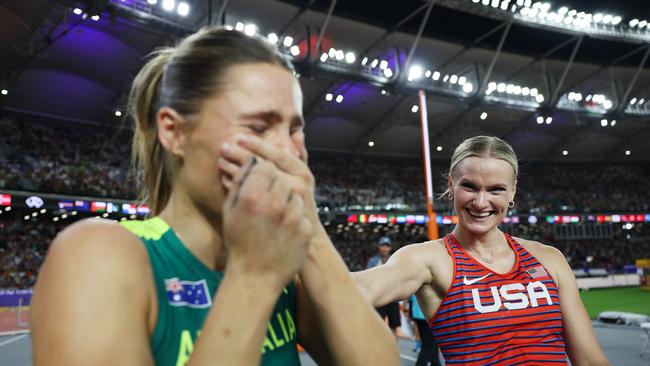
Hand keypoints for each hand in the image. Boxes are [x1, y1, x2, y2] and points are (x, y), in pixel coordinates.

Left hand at [219, 135, 319, 227]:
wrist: (306, 239)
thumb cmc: (300, 205)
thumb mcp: (303, 180)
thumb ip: (300, 157)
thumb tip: (298, 133)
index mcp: (302, 173)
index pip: (277, 154)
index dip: (258, 145)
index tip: (240, 138)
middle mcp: (296, 185)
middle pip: (264, 165)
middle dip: (242, 155)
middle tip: (224, 147)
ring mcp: (284, 201)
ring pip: (256, 180)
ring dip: (235, 169)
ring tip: (220, 161)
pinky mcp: (274, 214)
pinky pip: (250, 197)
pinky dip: (236, 187)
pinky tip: (225, 179)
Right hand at [222, 155, 312, 289]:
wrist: (256, 276)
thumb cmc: (239, 242)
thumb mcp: (231, 210)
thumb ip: (240, 181)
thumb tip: (250, 159)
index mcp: (252, 197)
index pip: (264, 166)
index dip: (262, 170)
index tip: (260, 177)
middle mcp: (274, 204)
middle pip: (281, 177)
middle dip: (274, 183)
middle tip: (268, 196)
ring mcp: (293, 217)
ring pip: (294, 193)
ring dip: (286, 199)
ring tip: (275, 215)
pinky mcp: (306, 230)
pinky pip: (301, 212)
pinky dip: (294, 216)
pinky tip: (283, 228)